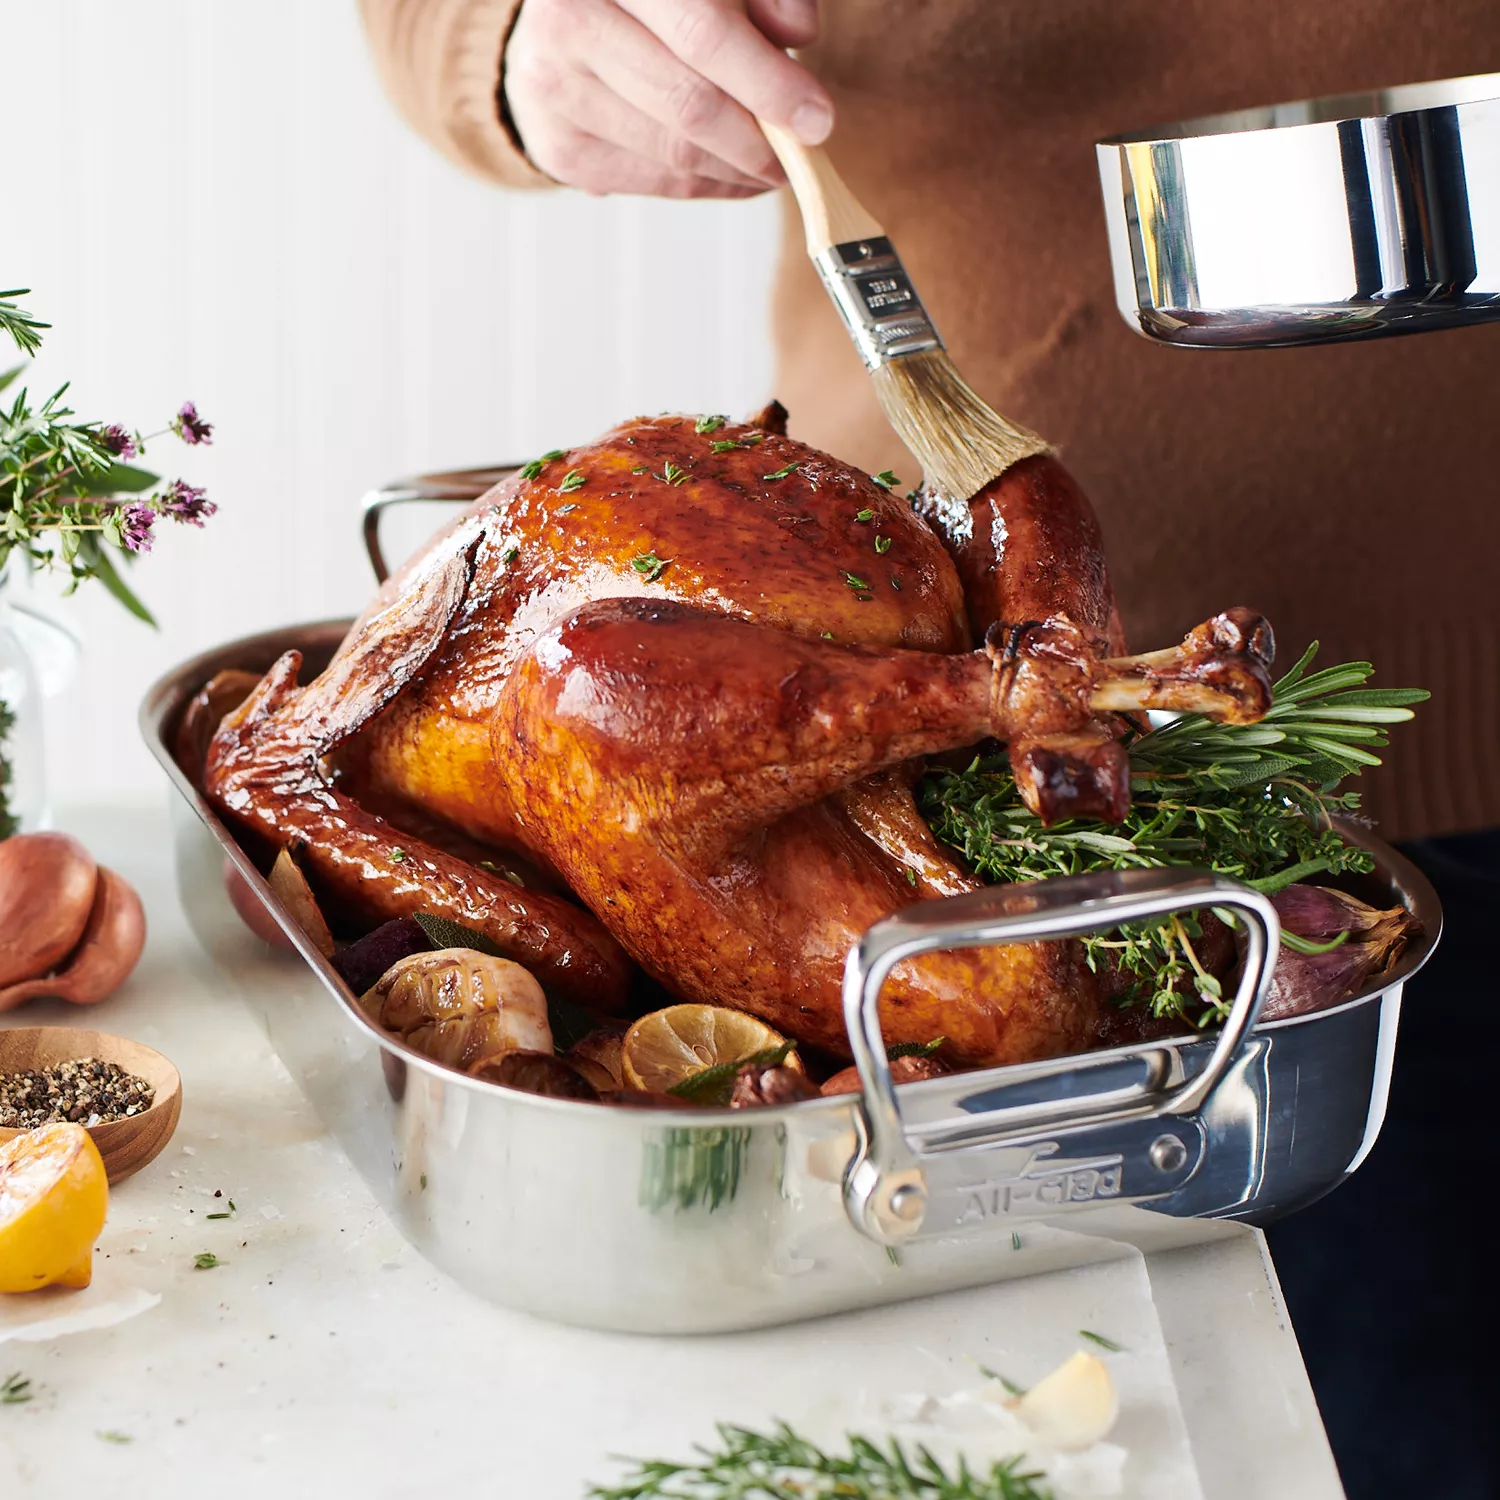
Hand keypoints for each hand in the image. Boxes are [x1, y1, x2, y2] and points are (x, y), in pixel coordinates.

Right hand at [504, 0, 832, 198]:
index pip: (702, 33)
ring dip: (740, 169)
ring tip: (772, 161)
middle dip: (759, 139)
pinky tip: (733, 170)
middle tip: (802, 153)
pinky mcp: (561, 150)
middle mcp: (568, 22)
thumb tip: (799, 33)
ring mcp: (556, 91)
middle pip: (689, 104)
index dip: (767, 82)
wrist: (566, 20)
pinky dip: (710, 184)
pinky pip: (658, 183)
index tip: (817, 119)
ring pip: (676, 153)